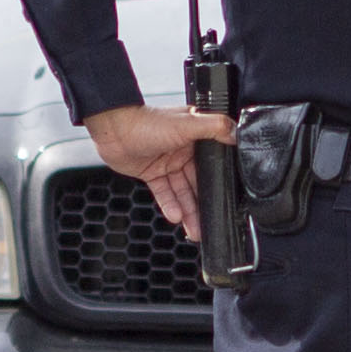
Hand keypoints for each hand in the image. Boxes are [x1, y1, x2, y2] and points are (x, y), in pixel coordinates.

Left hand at [83, 102, 236, 239]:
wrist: (113, 129)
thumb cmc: (147, 121)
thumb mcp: (187, 123)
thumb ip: (214, 127)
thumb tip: (237, 132)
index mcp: (195, 135)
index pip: (214, 161)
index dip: (220, 180)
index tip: (227, 199)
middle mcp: (183, 149)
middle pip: (198, 181)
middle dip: (204, 203)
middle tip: (211, 224)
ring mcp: (167, 162)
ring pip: (182, 191)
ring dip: (189, 210)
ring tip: (195, 230)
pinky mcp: (152, 172)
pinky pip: (165, 192)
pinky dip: (170, 204)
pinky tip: (175, 216)